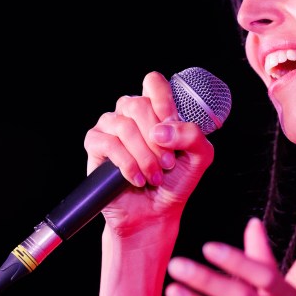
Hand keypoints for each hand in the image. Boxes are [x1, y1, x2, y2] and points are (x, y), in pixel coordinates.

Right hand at [83, 71, 213, 231]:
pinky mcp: (95, 145)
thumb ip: (193, 136)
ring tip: (155, 176)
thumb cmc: (176, 181)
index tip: (172, 123)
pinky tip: (138, 179)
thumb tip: (162, 130)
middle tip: (168, 163)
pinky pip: (108, 144)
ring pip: (124, 126)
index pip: (154, 83)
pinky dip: (127, 164)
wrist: (156, 212)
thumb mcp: (200, 157)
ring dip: (144, 155)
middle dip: (157, 139)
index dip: (163, 100)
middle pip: (139, 104)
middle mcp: (131, 114)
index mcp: (156, 110)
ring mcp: (111, 127)